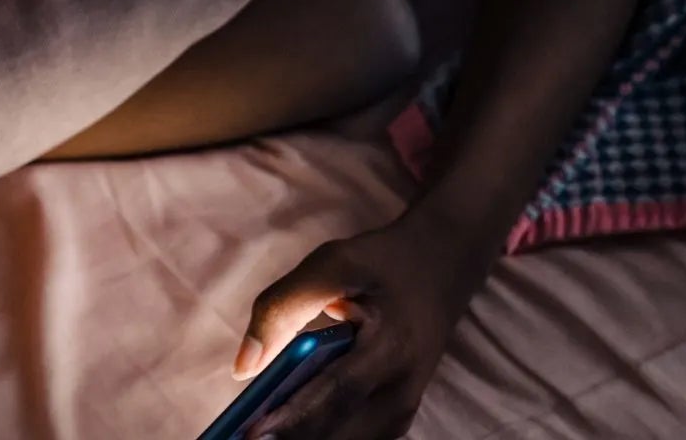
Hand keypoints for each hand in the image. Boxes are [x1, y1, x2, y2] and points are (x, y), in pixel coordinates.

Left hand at [233, 214, 490, 439]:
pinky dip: (320, 436)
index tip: (251, 433)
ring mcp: (404, 409)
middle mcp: (403, 390)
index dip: (294, 418)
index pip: (338, 393)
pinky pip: (355, 439)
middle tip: (242, 437)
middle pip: (341, 433)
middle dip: (291, 439)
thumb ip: (284, 307)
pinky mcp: (397, 416)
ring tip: (258, 433)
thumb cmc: (382, 263)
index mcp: (391, 348)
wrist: (442, 266)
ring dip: (304, 439)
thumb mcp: (334, 264)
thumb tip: (242, 369)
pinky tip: (285, 428)